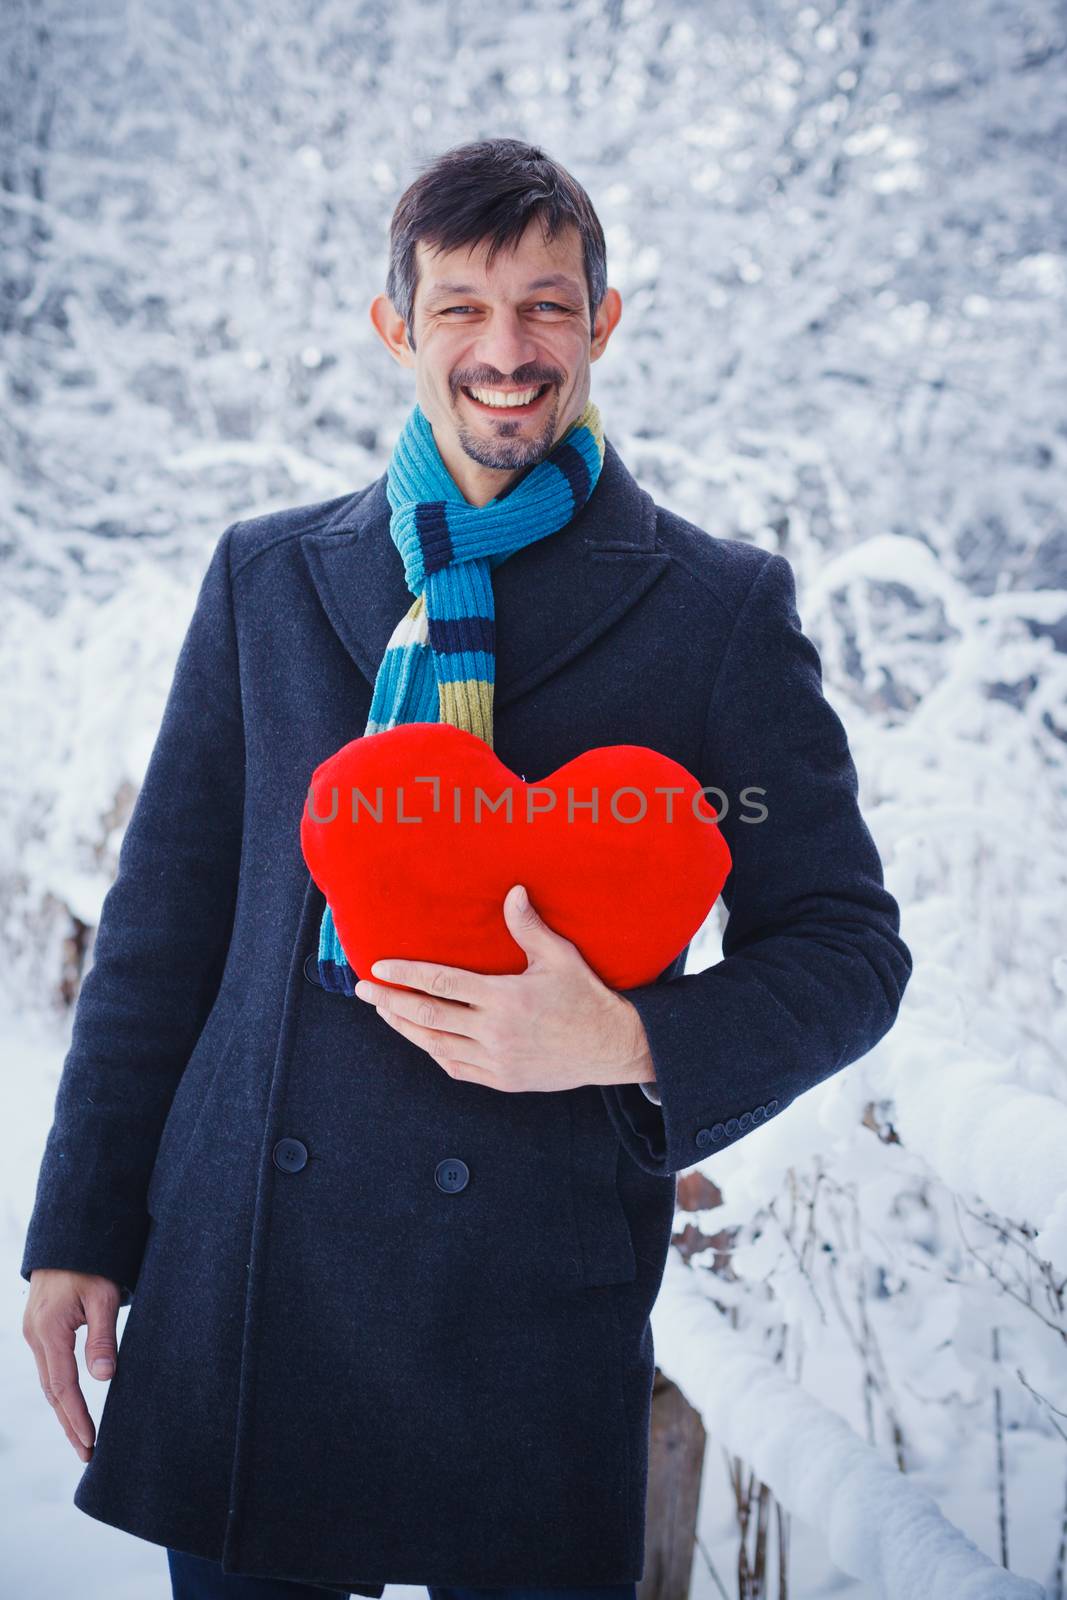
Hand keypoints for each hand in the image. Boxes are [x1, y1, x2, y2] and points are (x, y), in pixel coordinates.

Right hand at [23, 1269, 120, 1463]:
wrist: (68, 1236)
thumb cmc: (91, 1262)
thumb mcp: (103, 1296)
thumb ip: (102, 1337)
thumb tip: (104, 1379)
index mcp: (49, 1331)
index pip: (63, 1387)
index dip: (77, 1418)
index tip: (91, 1443)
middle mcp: (35, 1336)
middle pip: (52, 1392)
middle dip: (69, 1424)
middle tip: (87, 1453)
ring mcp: (33, 1332)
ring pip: (48, 1382)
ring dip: (63, 1411)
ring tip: (82, 1438)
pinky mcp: (39, 1328)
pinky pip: (48, 1368)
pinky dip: (59, 1391)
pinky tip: (70, 1404)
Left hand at [353, 882, 654, 1092]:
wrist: (611, 1047)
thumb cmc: (586, 996)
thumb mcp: (560, 957)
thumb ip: (529, 927)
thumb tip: (512, 891)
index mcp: (504, 998)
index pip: (441, 983)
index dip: (406, 974)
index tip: (379, 967)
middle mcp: (495, 1032)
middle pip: (428, 1016)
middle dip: (390, 1001)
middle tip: (363, 989)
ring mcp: (496, 1060)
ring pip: (436, 1045)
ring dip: (405, 1028)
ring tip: (383, 1011)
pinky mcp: (501, 1079)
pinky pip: (455, 1067)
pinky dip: (433, 1052)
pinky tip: (420, 1039)